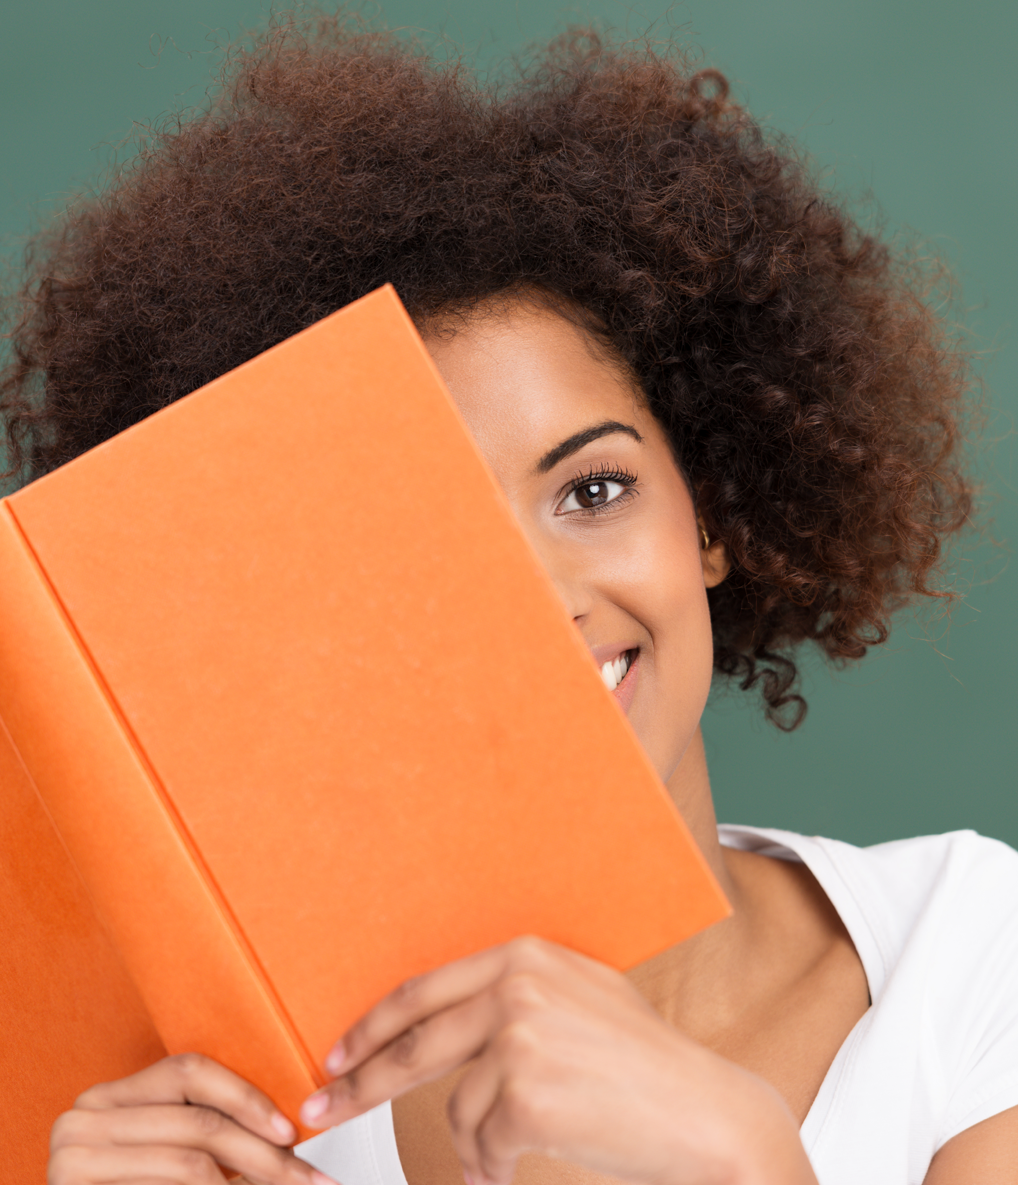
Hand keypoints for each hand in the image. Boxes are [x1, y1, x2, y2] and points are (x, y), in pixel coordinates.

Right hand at [49, 1053, 335, 1184]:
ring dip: (249, 1177)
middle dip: (263, 1152)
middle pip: (198, 1120)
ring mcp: (71, 1156)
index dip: (246, 1096)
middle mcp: (83, 1115)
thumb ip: (205, 1130)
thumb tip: (286, 1129)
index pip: (189, 1071)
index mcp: (109, 1095)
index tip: (292, 1130)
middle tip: (307, 1177)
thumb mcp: (170, 1153)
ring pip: (191, 1159)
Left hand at [300, 937, 816, 1184]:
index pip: (423, 991)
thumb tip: (435, 1023)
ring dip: (476, 1142)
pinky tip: (527, 1161)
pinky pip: (482, 1145)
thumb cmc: (640, 1061)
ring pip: (454, 1107)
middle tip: (317, 1112)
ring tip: (514, 1147)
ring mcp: (520, 1036)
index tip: (336, 1057)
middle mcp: (517, 985)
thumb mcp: (575, 998)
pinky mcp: (526, 1094)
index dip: (372, 1027)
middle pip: (412, 1043)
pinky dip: (495, 1166)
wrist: (702, 1111)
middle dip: (360, 1084)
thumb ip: (508, 995)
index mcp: (523, 954)